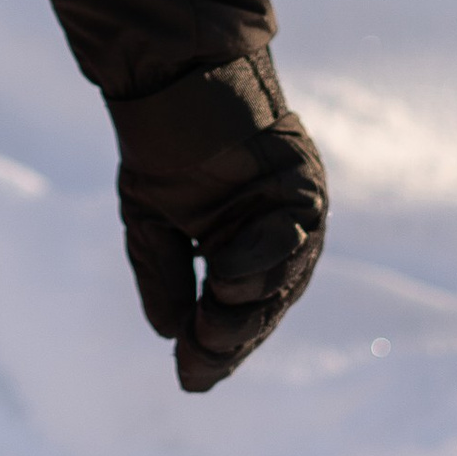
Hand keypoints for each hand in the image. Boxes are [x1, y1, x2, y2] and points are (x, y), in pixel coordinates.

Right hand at [110, 43, 326, 393]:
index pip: (240, 313)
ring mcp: (296, 211)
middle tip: (198, 364)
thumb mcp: (152, 222)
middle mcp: (280, 235)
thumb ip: (166, 277)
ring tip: (210, 329)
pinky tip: (228, 280)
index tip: (189, 379)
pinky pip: (294, 235)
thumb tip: (170, 335)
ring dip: (248, 309)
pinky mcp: (304, 182)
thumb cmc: (164, 143)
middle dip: (232, 340)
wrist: (173, 75)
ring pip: (284, 279)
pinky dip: (264, 260)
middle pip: (266, 306)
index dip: (218, 349)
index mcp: (246, 248)